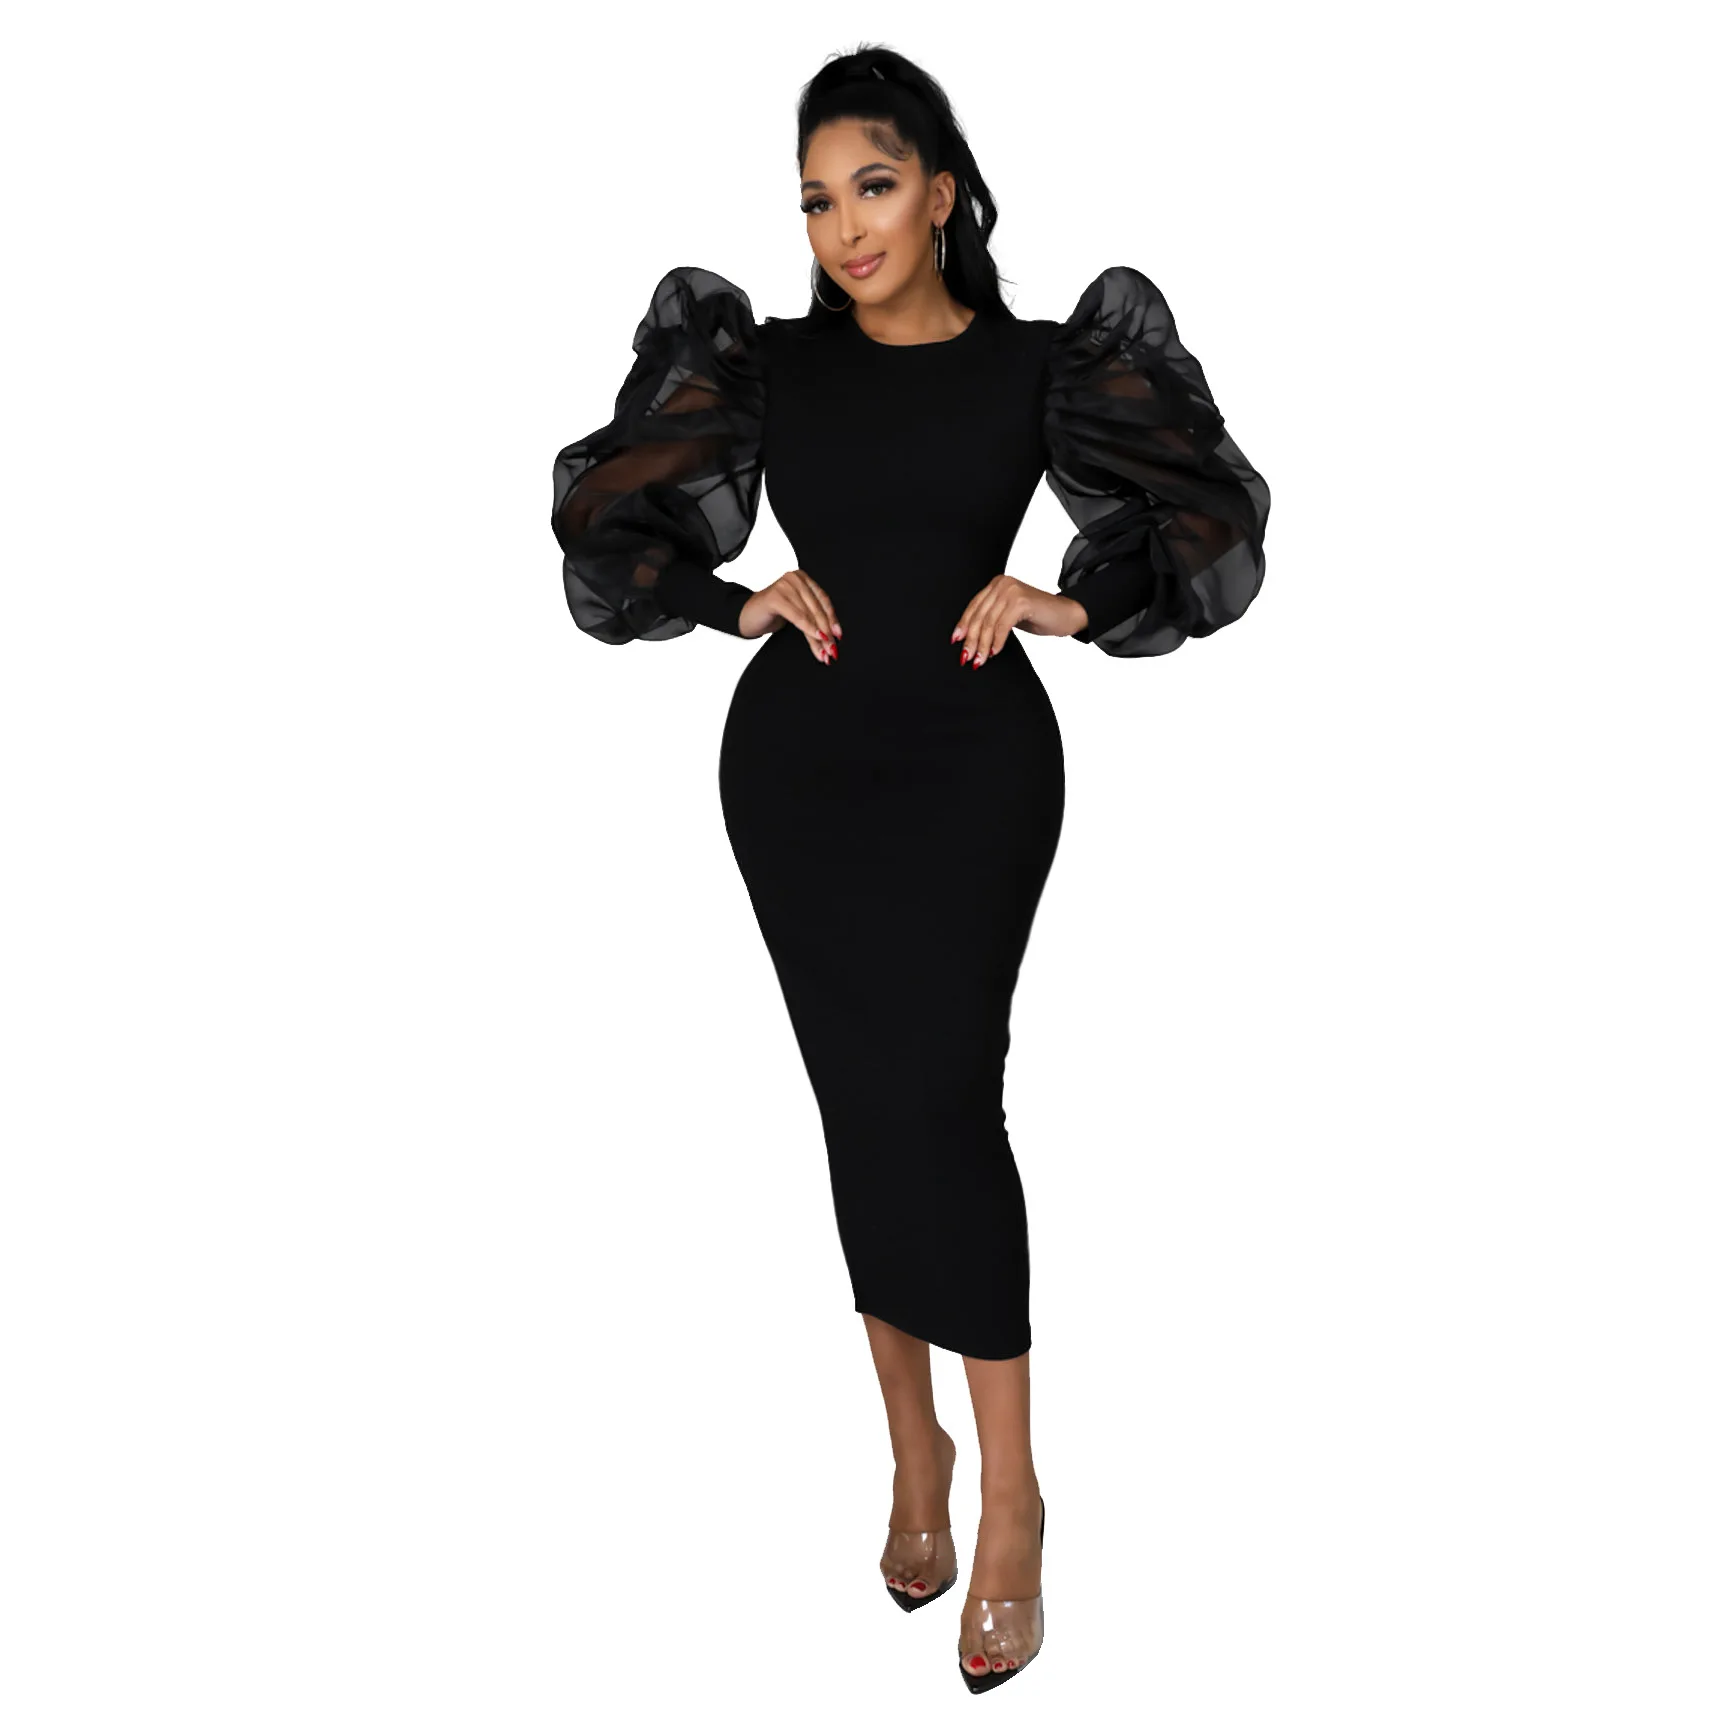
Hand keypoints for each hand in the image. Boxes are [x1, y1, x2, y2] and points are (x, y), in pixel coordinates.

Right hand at [739, 569, 842, 662]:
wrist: (745, 616)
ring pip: (809, 614)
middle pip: (817, 607)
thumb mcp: (797, 613)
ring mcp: (784, 585)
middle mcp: (795, 578)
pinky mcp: (775, 596)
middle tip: (832, 649)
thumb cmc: (771, 614)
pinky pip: (797, 616)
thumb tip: (832, 637)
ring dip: (818, 635)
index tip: (838, 635)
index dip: (832, 618)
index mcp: (803, 579)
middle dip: (827, 631)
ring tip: (824, 651)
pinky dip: (808, 628)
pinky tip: (815, 638)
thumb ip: (812, 618)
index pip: (823, 599)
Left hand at [950, 576, 1086, 664]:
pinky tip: (995, 652)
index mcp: (996, 584)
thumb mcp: (1009, 614)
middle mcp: (1002, 584)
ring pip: (989, 623)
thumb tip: (969, 638)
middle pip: (979, 616)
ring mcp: (1012, 591)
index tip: (955, 641)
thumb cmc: (1038, 615)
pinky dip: (997, 641)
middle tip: (966, 658)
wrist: (1066, 613)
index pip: (974, 607)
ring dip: (982, 645)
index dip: (963, 625)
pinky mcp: (1021, 601)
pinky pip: (1002, 625)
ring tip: (980, 660)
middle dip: (971, 640)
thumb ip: (992, 618)